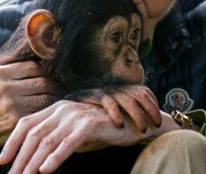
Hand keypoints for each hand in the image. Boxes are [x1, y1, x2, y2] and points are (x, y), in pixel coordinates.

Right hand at [0, 61, 54, 144]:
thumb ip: (8, 73)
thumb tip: (31, 68)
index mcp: (0, 73)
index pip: (32, 67)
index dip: (42, 72)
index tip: (47, 77)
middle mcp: (6, 86)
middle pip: (41, 81)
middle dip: (51, 86)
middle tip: (57, 90)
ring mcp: (11, 103)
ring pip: (43, 97)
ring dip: (52, 99)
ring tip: (56, 101)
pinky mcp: (15, 119)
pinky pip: (38, 112)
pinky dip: (45, 112)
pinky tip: (47, 114)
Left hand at [0, 100, 158, 173]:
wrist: (125, 122)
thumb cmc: (96, 129)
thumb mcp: (71, 131)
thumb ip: (54, 136)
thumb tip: (32, 157)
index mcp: (56, 108)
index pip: (27, 123)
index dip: (13, 141)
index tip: (3, 160)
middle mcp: (64, 108)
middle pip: (35, 133)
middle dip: (21, 158)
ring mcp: (76, 114)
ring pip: (48, 139)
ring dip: (33, 161)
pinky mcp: (89, 124)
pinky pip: (69, 142)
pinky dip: (56, 156)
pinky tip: (46, 169)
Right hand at [77, 85, 161, 131]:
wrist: (71, 105)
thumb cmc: (98, 111)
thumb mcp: (117, 109)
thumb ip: (131, 113)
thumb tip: (150, 126)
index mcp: (125, 90)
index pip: (145, 92)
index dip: (154, 105)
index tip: (159, 121)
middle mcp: (118, 89)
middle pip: (140, 94)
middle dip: (151, 110)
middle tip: (156, 126)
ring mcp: (107, 92)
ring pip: (128, 100)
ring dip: (138, 115)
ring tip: (143, 130)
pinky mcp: (95, 97)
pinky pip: (109, 103)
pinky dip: (116, 114)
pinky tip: (120, 125)